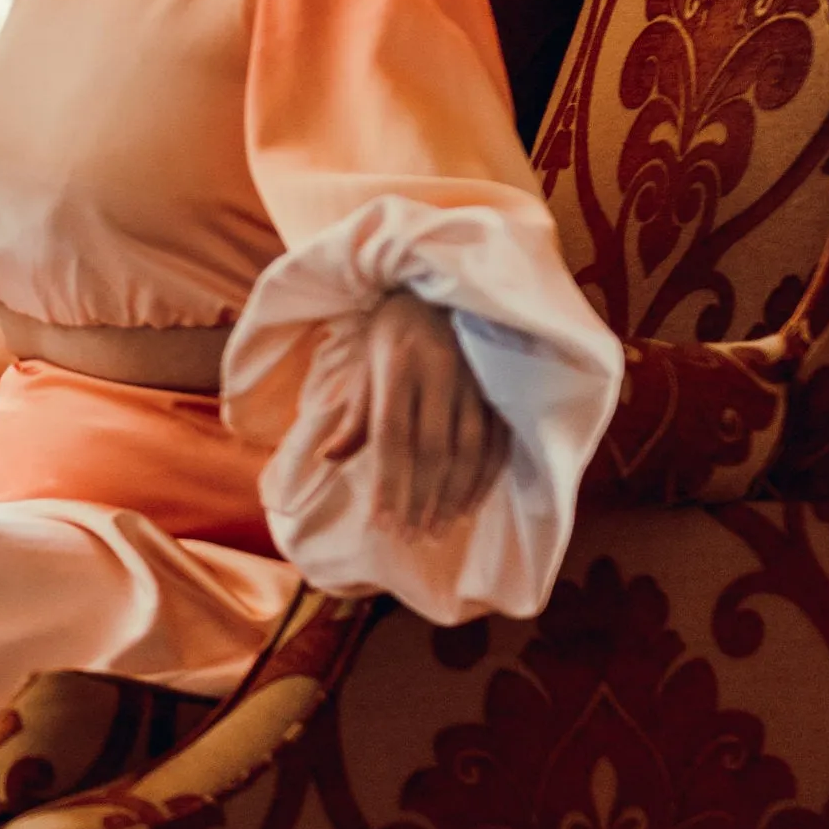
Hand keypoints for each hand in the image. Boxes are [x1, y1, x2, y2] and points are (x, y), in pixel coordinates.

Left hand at [357, 292, 507, 540]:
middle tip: (410, 538)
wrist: (438, 290)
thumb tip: (329, 458)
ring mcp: (475, 380)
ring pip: (468, 449)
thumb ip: (355, 414)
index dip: (387, 483)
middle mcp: (440, 373)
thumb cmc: (392, 334)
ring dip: (452, 496)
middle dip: (420, 499)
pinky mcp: (498, 386)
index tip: (381, 524)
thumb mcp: (366, 365)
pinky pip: (496, 440)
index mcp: (398, 366)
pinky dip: (484, 478)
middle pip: (430, 448)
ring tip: (437, 530)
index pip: (391, 436)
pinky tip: (468, 506)